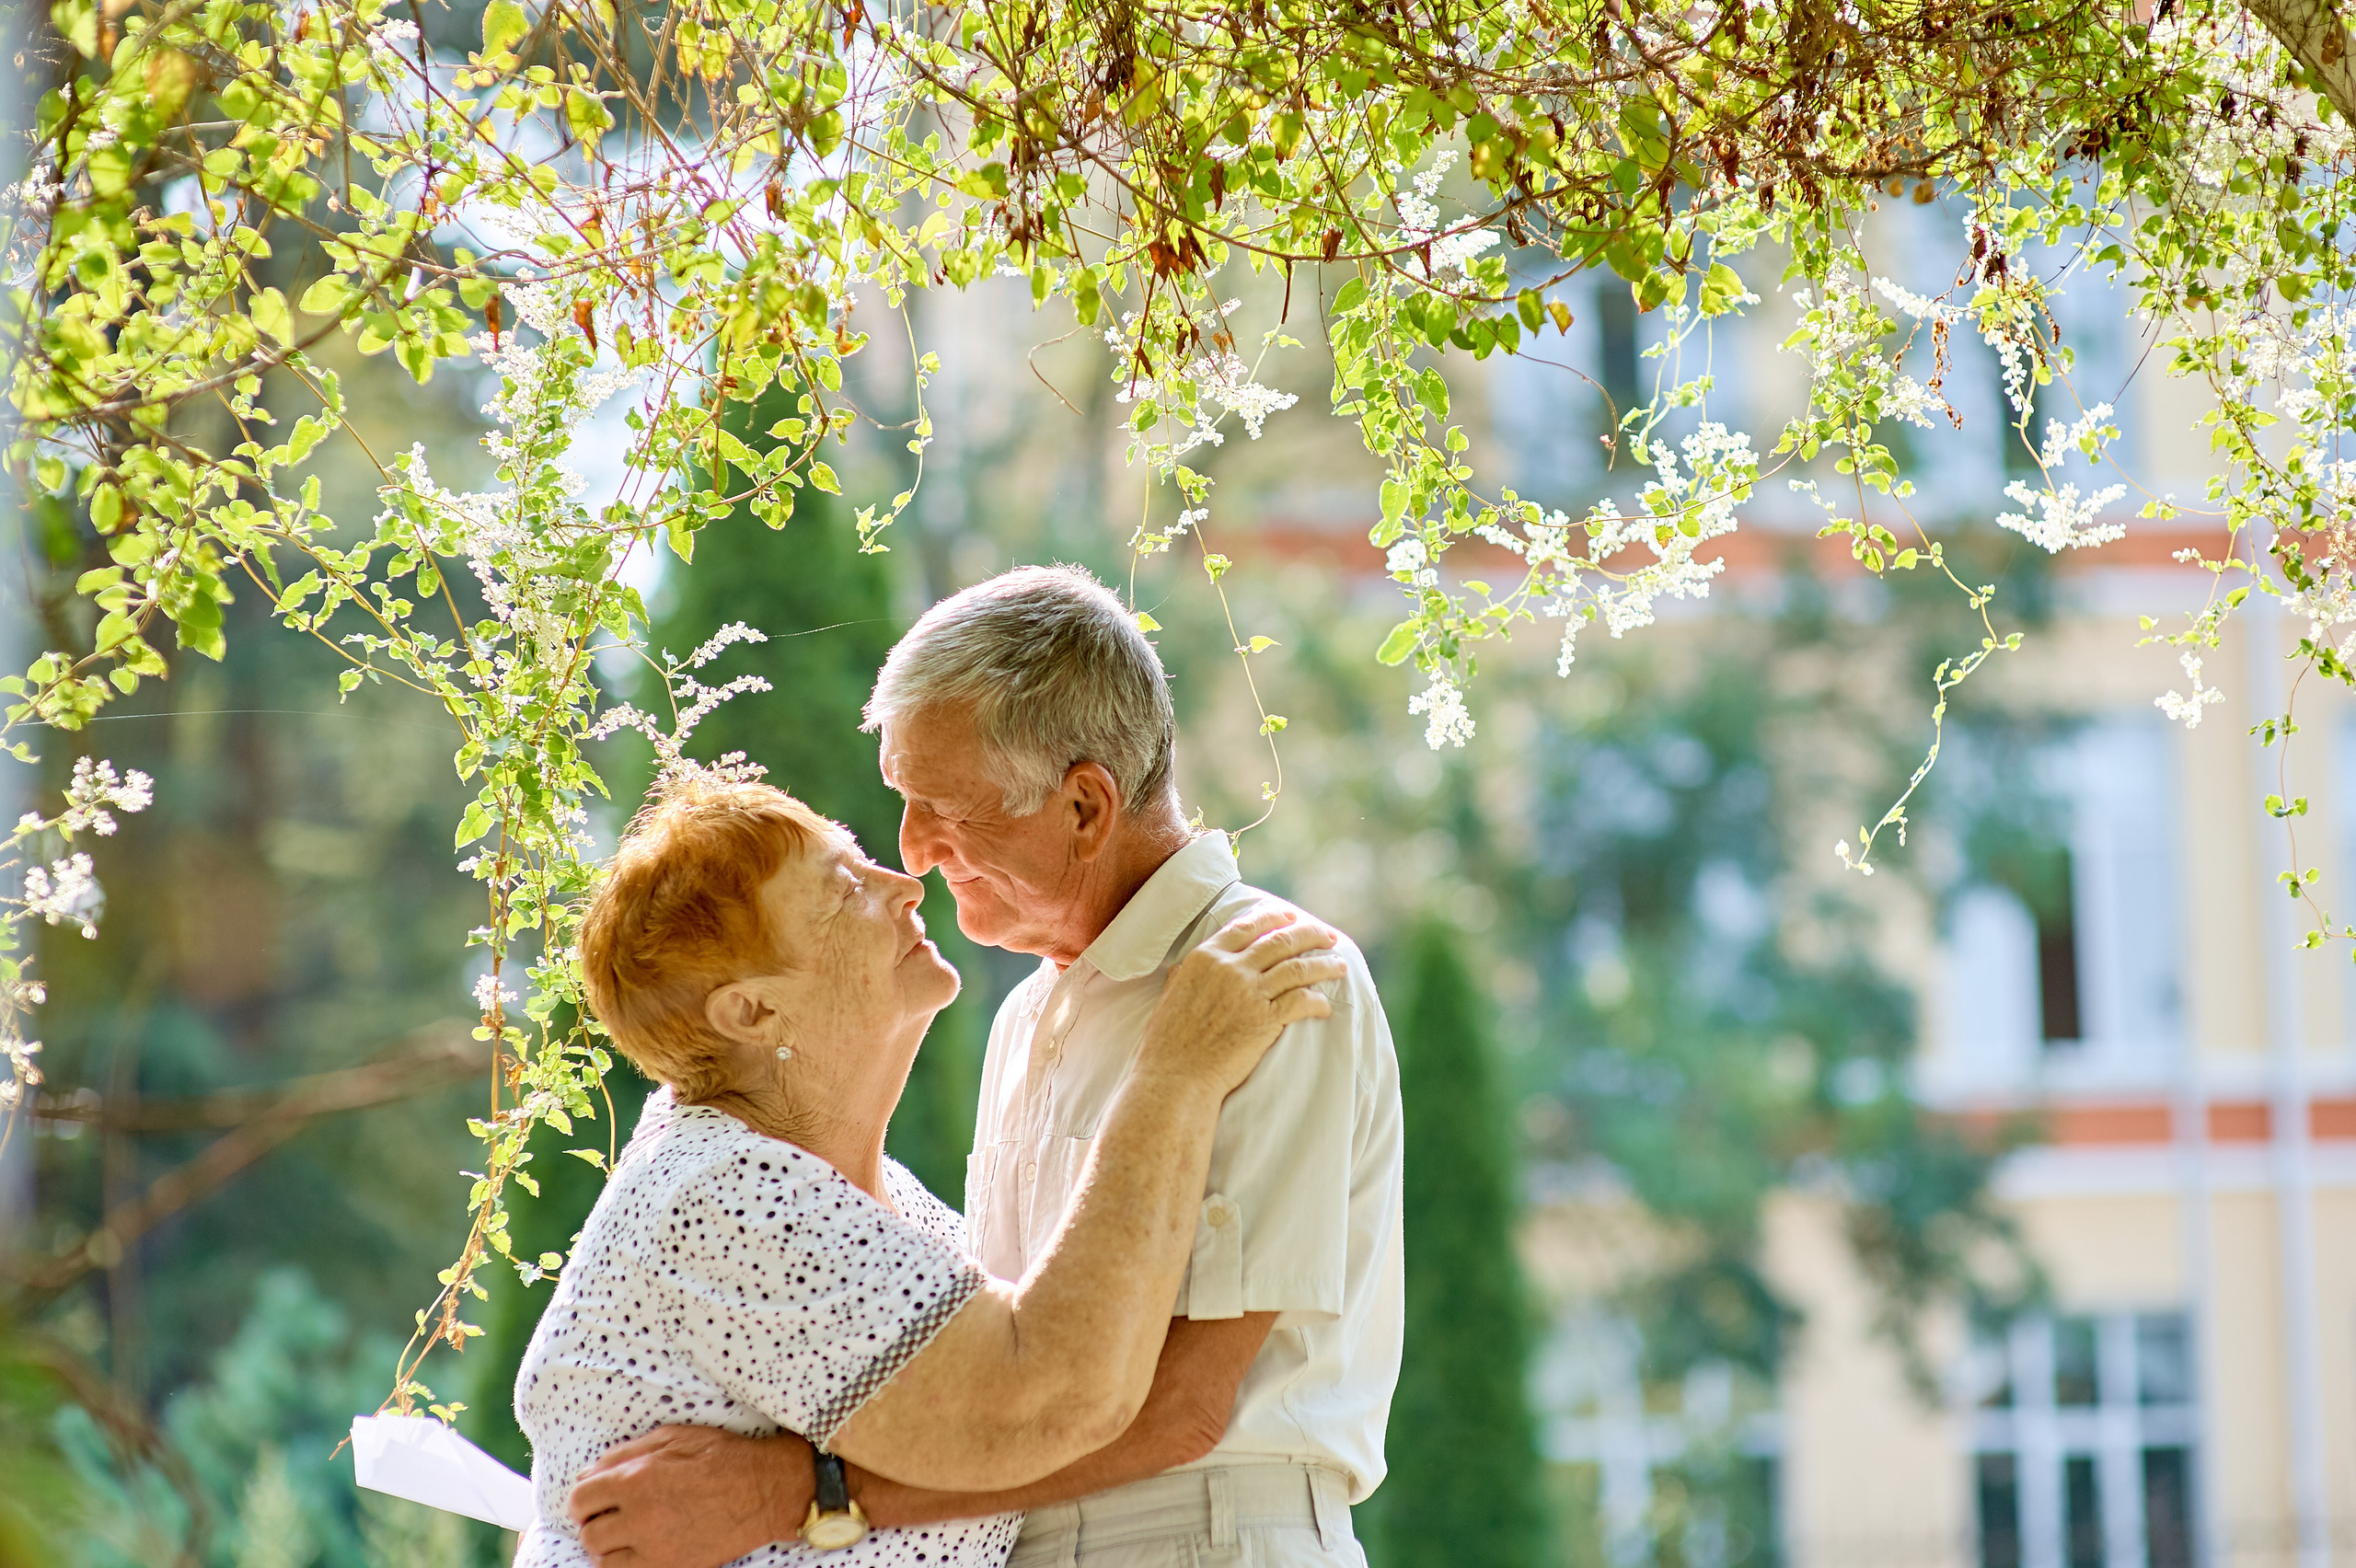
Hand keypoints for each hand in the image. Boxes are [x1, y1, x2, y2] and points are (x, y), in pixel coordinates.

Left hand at [568, 1425, 813, 1567]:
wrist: (763, 1490)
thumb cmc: (720, 1457)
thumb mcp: (672, 1437)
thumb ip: (625, 1454)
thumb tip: (589, 1472)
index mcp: (636, 1477)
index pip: (580, 1497)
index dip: (582, 1499)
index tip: (592, 1501)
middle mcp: (640, 1514)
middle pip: (588, 1530)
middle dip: (594, 1522)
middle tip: (608, 1517)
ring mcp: (654, 1546)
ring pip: (602, 1557)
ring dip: (606, 1546)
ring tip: (623, 1535)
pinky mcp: (669, 1566)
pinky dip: (623, 1564)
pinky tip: (636, 1551)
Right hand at [1139, 907, 1344, 1094]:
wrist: (1176, 1075)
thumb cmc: (1167, 1042)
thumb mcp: (1168, 997)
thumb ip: (1180, 977)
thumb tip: (1180, 969)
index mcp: (1205, 957)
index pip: (1247, 926)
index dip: (1274, 918)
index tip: (1292, 916)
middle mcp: (1230, 968)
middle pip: (1279, 940)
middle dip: (1309, 934)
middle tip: (1327, 936)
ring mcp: (1249, 992)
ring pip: (1297, 968)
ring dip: (1323, 964)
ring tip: (1339, 965)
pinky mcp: (1265, 1019)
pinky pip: (1301, 1002)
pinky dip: (1317, 1002)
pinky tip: (1325, 1006)